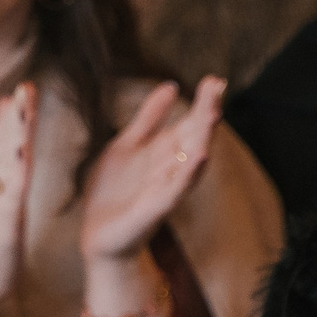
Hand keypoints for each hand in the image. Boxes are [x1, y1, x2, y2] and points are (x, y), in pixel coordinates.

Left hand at [79, 77, 225, 264]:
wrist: (99, 236)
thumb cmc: (114, 193)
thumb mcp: (128, 145)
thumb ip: (149, 118)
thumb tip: (171, 85)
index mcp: (165, 152)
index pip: (190, 123)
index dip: (201, 102)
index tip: (214, 80)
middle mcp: (172, 168)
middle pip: (195, 136)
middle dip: (205, 112)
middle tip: (217, 86)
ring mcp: (167, 188)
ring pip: (191, 160)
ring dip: (203, 137)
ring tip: (212, 114)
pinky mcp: (157, 208)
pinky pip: (178, 188)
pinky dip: (189, 172)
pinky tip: (200, 156)